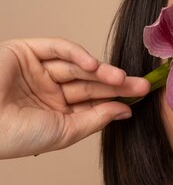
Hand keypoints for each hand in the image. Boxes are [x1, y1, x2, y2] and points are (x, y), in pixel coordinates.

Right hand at [0, 38, 149, 157]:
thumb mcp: (66, 131)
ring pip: (77, 67)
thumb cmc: (18, 135)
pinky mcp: (26, 51)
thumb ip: (96, 118)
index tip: (140, 98)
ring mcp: (37, 70)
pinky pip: (57, 48)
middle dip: (115, 84)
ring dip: (100, 71)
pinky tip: (94, 65)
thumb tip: (125, 110)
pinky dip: (77, 54)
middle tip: (141, 85)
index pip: (93, 101)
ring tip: (122, 78)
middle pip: (90, 83)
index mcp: (56, 112)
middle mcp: (48, 90)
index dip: (116, 98)